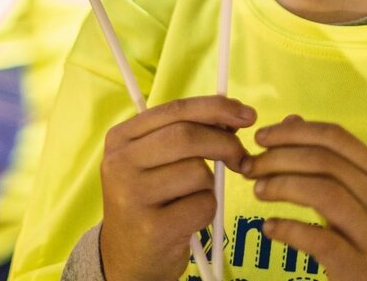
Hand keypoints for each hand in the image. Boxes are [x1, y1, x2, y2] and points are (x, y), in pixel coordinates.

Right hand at [99, 96, 256, 280]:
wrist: (126, 259)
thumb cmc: (151, 201)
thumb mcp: (155, 160)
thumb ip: (186, 132)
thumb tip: (234, 116)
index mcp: (120, 138)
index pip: (176, 109)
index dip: (216, 108)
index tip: (246, 114)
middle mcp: (120, 164)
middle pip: (187, 136)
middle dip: (224, 142)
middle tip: (241, 156)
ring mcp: (132, 197)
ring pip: (198, 172)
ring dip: (209, 185)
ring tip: (190, 198)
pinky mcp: (152, 229)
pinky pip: (203, 204)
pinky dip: (207, 210)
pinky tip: (187, 220)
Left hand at [243, 115, 366, 280]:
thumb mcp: (362, 192)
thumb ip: (329, 157)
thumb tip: (291, 121)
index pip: (334, 136)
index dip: (294, 132)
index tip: (262, 136)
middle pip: (323, 162)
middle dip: (279, 158)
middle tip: (250, 165)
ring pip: (323, 193)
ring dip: (282, 186)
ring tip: (257, 191)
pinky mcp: (357, 264)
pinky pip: (319, 239)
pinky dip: (289, 230)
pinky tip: (269, 227)